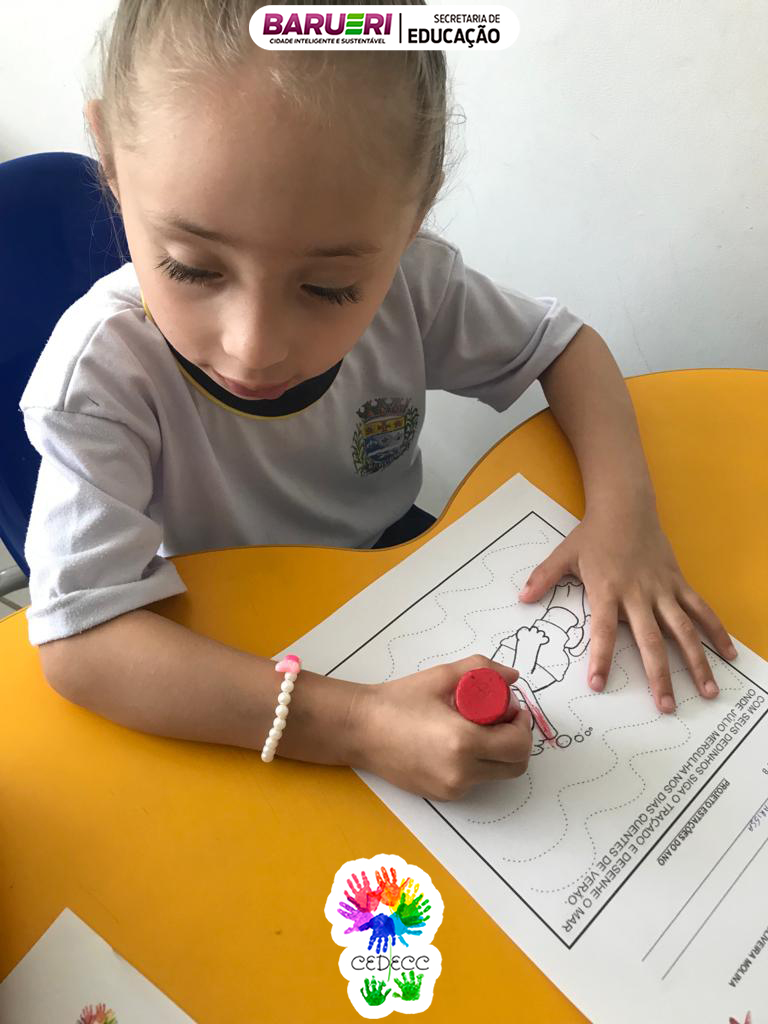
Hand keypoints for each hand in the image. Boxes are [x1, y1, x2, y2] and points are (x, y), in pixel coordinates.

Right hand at [347, 655, 531, 800]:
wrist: (360, 729)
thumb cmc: (398, 701)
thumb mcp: (442, 676)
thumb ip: (482, 670)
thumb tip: (511, 677)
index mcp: (462, 743)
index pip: (518, 745)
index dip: (522, 725)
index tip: (512, 709)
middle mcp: (460, 773)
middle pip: (515, 767)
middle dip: (517, 741)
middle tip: (502, 719)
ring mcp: (451, 788)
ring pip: (496, 775)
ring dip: (498, 753)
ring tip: (478, 728)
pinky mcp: (441, 795)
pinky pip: (474, 780)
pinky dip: (477, 763)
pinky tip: (460, 742)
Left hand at [518, 500, 737, 713]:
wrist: (625, 506)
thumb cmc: (593, 534)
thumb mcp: (564, 555)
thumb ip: (543, 578)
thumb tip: (521, 598)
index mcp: (607, 590)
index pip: (603, 630)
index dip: (600, 657)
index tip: (597, 684)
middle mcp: (638, 594)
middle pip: (650, 640)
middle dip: (658, 676)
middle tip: (666, 707)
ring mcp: (662, 589)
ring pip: (683, 630)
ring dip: (696, 662)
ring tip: (707, 692)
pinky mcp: (678, 582)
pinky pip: (701, 609)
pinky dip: (716, 631)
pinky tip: (727, 654)